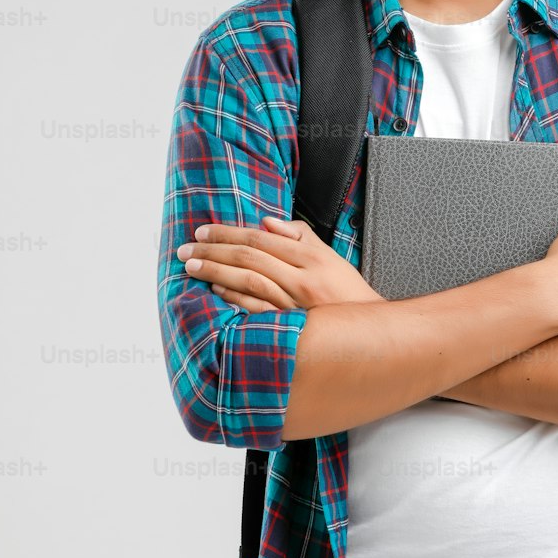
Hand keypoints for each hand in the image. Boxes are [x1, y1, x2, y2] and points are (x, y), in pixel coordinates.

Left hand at [176, 215, 383, 313]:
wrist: (370, 334)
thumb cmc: (346, 294)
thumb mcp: (330, 258)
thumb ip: (300, 237)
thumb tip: (266, 223)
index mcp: (312, 258)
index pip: (261, 238)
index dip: (229, 233)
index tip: (204, 231)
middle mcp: (303, 279)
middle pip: (250, 257)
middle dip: (214, 250)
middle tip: (187, 249)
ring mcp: (295, 305)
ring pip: (249, 281)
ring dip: (217, 271)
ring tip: (193, 266)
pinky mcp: (290, 327)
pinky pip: (256, 309)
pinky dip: (234, 297)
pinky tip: (216, 289)